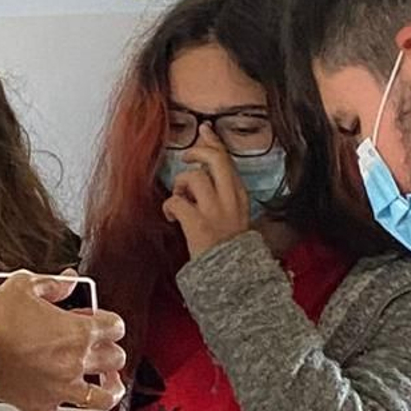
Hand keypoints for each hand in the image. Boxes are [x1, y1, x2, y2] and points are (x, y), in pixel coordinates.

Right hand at [0, 272, 126, 410]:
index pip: (114, 326)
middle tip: (101, 350)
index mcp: (77, 332)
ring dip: (109, 392)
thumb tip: (69, 281)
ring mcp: (61, 388)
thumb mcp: (23, 286)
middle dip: (110, 353)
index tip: (100, 321)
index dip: (110, 321)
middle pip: (114, 360)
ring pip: (102, 398)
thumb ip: (52, 285)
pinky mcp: (42, 407)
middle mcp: (75, 362)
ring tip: (108, 389)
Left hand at [162, 140, 251, 260]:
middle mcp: (230, 200)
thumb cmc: (230, 249)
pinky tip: (172, 216)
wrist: (235, 278)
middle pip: (216, 160)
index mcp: (240, 197)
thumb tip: (206, 174)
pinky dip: (170, 207)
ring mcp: (215, 212)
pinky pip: (177, 202)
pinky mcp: (198, 225)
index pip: (229, 160)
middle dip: (198, 152)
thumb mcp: (236, 217)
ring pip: (194, 177)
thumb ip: (225, 195)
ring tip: (180, 199)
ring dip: (181, 184)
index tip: (204, 132)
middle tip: (186, 156)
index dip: (214, 143)